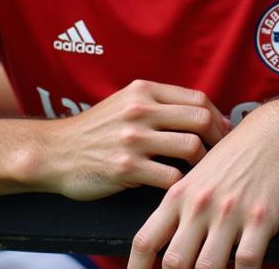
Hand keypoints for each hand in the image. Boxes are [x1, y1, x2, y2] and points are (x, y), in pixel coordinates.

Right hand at [41, 79, 228, 201]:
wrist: (55, 152)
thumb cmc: (95, 130)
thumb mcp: (125, 102)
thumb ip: (158, 103)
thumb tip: (201, 113)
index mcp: (144, 90)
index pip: (198, 98)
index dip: (218, 117)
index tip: (224, 133)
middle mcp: (141, 110)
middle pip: (201, 119)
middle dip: (218, 139)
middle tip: (222, 155)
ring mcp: (134, 139)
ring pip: (191, 147)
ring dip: (204, 164)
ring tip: (204, 173)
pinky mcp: (127, 168)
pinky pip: (171, 177)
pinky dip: (181, 185)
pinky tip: (180, 188)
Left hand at [129, 98, 278, 268]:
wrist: (276, 132)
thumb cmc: (236, 155)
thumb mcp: (198, 177)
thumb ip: (180, 210)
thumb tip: (165, 246)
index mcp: (179, 195)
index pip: (146, 240)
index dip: (137, 268)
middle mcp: (199, 205)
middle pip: (173, 262)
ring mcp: (229, 212)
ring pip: (207, 267)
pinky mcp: (260, 218)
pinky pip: (246, 262)